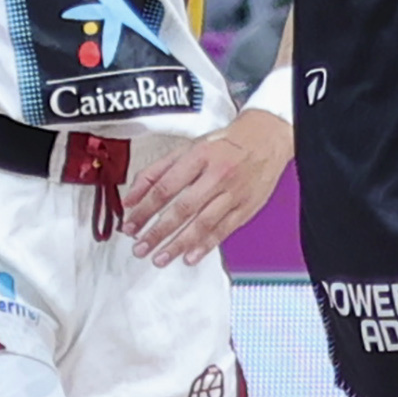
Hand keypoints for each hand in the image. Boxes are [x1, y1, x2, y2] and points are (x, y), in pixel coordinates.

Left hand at [124, 108, 293, 266]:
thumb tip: (131, 197)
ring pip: (203, 223)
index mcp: (199, 157)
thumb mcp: (188, 148)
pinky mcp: (247, 207)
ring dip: (179, 244)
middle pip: (183, 208)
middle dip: (158, 232)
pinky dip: (206, 246)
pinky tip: (190, 257)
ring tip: (160, 258)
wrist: (266, 138)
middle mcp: (218, 175)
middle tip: (141, 248)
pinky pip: (224, 230)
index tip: (131, 225)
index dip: (145, 209)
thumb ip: (156, 171)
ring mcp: (234, 193)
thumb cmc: (225, 144)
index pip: (166, 187)